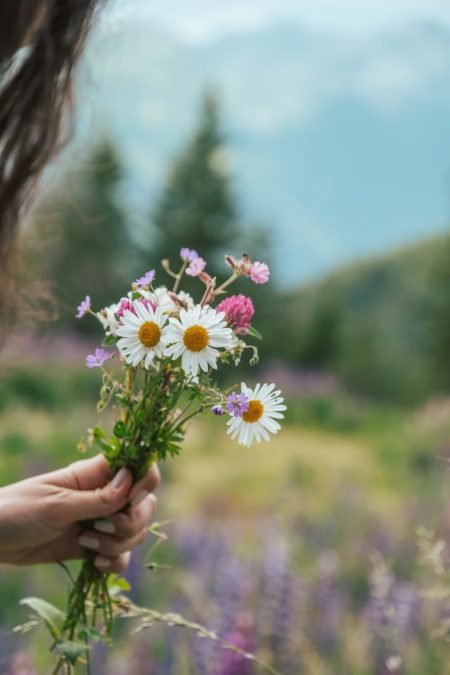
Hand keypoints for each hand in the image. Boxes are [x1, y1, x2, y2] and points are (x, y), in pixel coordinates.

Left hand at [0, 454, 159, 572]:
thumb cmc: (19, 511)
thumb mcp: (57, 505)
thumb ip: (96, 499)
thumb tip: (130, 482)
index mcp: (94, 475)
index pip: (137, 467)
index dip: (144, 481)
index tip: (130, 499)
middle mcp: (104, 496)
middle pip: (145, 504)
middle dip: (133, 521)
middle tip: (105, 527)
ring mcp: (100, 521)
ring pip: (135, 531)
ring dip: (119, 543)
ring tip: (87, 543)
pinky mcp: (93, 546)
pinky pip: (121, 555)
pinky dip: (116, 561)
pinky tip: (96, 563)